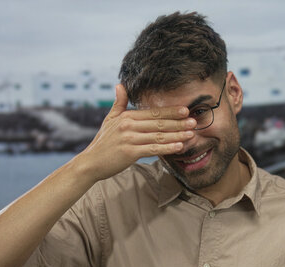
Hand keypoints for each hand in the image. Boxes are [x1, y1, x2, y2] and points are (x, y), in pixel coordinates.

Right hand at [77, 84, 195, 181]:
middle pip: (158, 123)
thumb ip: (119, 103)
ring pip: (158, 136)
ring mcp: (129, 139)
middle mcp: (128, 126)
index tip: (185, 110)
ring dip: (177, 135)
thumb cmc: (102, 142)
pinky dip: (167, 148)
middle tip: (194, 121)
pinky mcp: (130, 152)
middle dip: (178, 122)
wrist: (90, 163)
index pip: (153, 113)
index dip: (170, 111)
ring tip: (191, 134)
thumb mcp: (109, 120)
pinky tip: (179, 146)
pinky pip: (153, 149)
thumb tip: (120, 85)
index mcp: (126, 117)